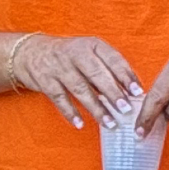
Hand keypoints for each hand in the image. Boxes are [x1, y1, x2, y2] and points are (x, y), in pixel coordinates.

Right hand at [8, 31, 140, 129]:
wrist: (31, 52)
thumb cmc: (68, 57)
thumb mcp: (88, 54)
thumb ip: (107, 69)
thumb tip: (131, 92)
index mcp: (91, 45)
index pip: (112, 59)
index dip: (125, 75)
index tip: (137, 92)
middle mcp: (75, 53)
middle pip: (96, 74)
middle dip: (112, 92)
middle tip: (126, 109)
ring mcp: (59, 67)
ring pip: (80, 89)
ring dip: (95, 107)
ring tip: (109, 123)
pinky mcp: (44, 80)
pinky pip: (59, 98)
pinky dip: (70, 112)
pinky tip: (80, 124)